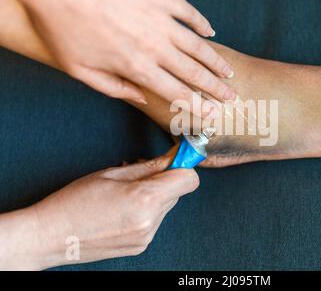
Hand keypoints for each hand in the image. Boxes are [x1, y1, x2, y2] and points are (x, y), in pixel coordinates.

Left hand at [0, 0, 234, 116]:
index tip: (213, 115)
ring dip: (215, 61)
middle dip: (215, 89)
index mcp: (137, 67)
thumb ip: (113, 88)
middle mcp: (155, 46)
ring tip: (228, 73)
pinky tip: (211, 32)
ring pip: (197, 45)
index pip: (176, 93)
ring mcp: (160, 19)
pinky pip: (188, 12)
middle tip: (232, 97)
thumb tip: (140, 98)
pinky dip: (202, 24)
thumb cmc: (63, 26)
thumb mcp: (80, 69)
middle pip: (194, 73)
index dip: (197, 106)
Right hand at [0, 155, 198, 269]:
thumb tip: (174, 156)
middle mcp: (150, 221)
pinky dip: (146, 211)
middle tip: (139, 173)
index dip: (183, 165)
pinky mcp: (141, 246)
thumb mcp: (112, 174)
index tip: (175, 158)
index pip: (188, 179)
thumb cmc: (75, 201)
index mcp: (145, 199)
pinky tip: (122, 209)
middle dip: (164, 179)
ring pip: (166, 205)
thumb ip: (149, 166)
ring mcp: (146, 237)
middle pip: (177, 192)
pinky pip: (155, 220)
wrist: (50, 236)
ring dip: (154, 196)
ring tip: (125, 194)